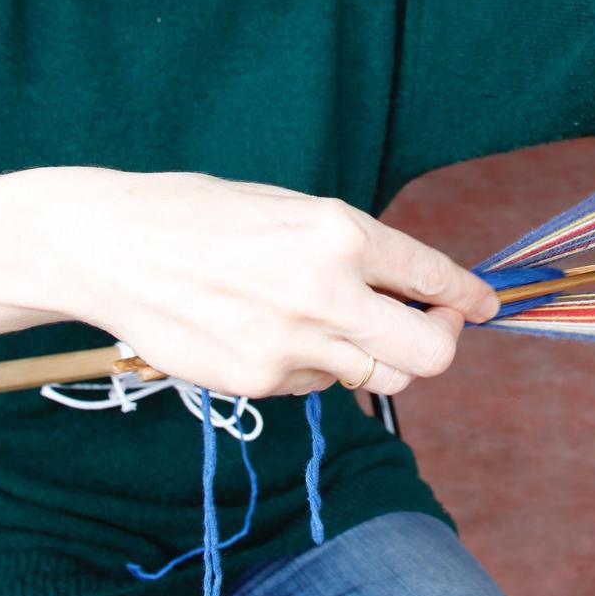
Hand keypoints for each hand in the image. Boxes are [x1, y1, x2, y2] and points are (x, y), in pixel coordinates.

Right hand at [58, 169, 499, 399]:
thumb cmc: (202, 215)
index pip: (434, 278)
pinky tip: (272, 331)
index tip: (484, 305)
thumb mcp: (292, 209)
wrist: (110, 246)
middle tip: (430, 324)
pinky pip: (317, 386)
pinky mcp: (257, 381)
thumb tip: (417, 290)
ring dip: (373, 353)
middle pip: (431, 355)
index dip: (469, 296)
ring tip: (331, 319)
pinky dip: (315, 366)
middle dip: (443, 341)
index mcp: (339, 232)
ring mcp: (291, 345)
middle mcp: (326, 292)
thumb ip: (356, 251)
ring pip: (378, 376)